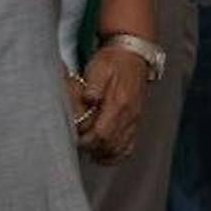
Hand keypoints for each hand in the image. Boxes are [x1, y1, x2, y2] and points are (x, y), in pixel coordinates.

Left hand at [76, 44, 150, 163]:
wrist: (133, 54)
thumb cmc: (112, 61)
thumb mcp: (99, 67)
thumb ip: (94, 86)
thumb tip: (89, 99)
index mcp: (119, 103)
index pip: (102, 134)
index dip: (86, 141)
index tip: (74, 138)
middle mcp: (129, 115)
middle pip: (109, 145)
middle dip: (92, 148)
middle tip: (78, 143)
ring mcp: (134, 120)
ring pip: (120, 149)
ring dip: (103, 154)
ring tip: (89, 150)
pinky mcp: (136, 122)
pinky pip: (129, 147)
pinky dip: (116, 155)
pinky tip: (104, 154)